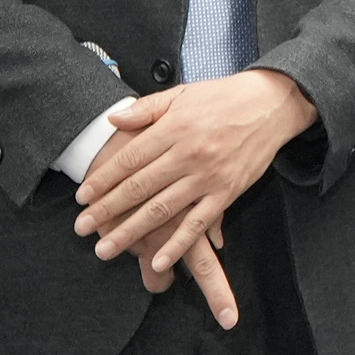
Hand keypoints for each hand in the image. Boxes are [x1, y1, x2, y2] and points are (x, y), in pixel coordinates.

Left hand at [74, 67, 320, 327]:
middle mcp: (188, 154)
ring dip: (131, 232)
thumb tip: (113, 120)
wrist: (272, 104)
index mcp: (174, 128)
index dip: (103, 180)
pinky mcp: (227, 193)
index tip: (82, 197)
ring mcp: (208, 176)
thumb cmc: (224, 98)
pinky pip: (199, 224)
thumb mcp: (182, 94)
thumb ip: (146, 109)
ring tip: (106, 249)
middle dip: (106, 211)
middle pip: (139, 188)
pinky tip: (158, 260)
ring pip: (162, 210)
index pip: (130, 159)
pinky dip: (178, 244)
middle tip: (81, 228)